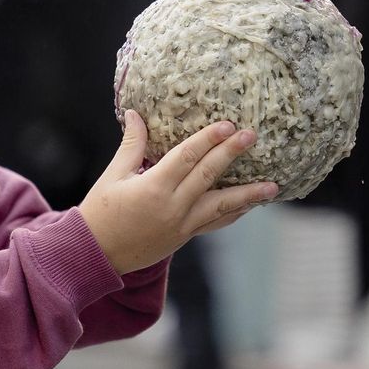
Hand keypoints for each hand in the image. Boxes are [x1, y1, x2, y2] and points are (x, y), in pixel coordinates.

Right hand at [79, 111, 277, 273]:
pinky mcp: (184, 237)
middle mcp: (172, 207)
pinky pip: (215, 223)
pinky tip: (250, 205)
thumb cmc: (100, 213)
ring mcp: (182, 225)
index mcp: (153, 187)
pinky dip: (234, 213)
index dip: (208, 139)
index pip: (187, 157)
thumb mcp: (113, 176)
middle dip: (232, 154)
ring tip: (272, 186)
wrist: (95, 255)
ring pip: (221, 206)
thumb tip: (135, 114)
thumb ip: (131, 145)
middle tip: (252, 136)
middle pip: (209, 176)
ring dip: (248, 195)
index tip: (227, 125)